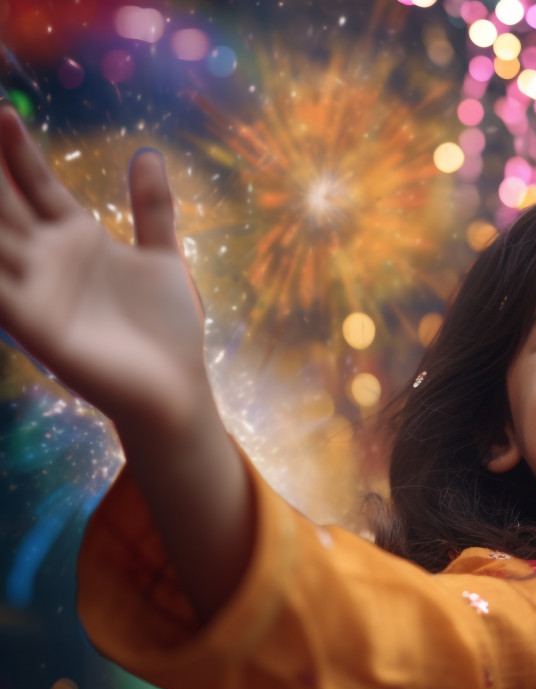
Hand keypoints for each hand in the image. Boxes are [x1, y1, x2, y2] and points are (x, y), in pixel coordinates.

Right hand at [0, 106, 207, 434]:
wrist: (174, 389)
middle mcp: (45, 258)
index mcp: (76, 238)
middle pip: (3, 200)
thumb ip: (153, 208)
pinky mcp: (30, 323)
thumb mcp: (162, 256)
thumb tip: (147, 153)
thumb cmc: (166, 329)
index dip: (16, 147)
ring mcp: (33, 288)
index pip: (35, 182)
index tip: (2, 107)